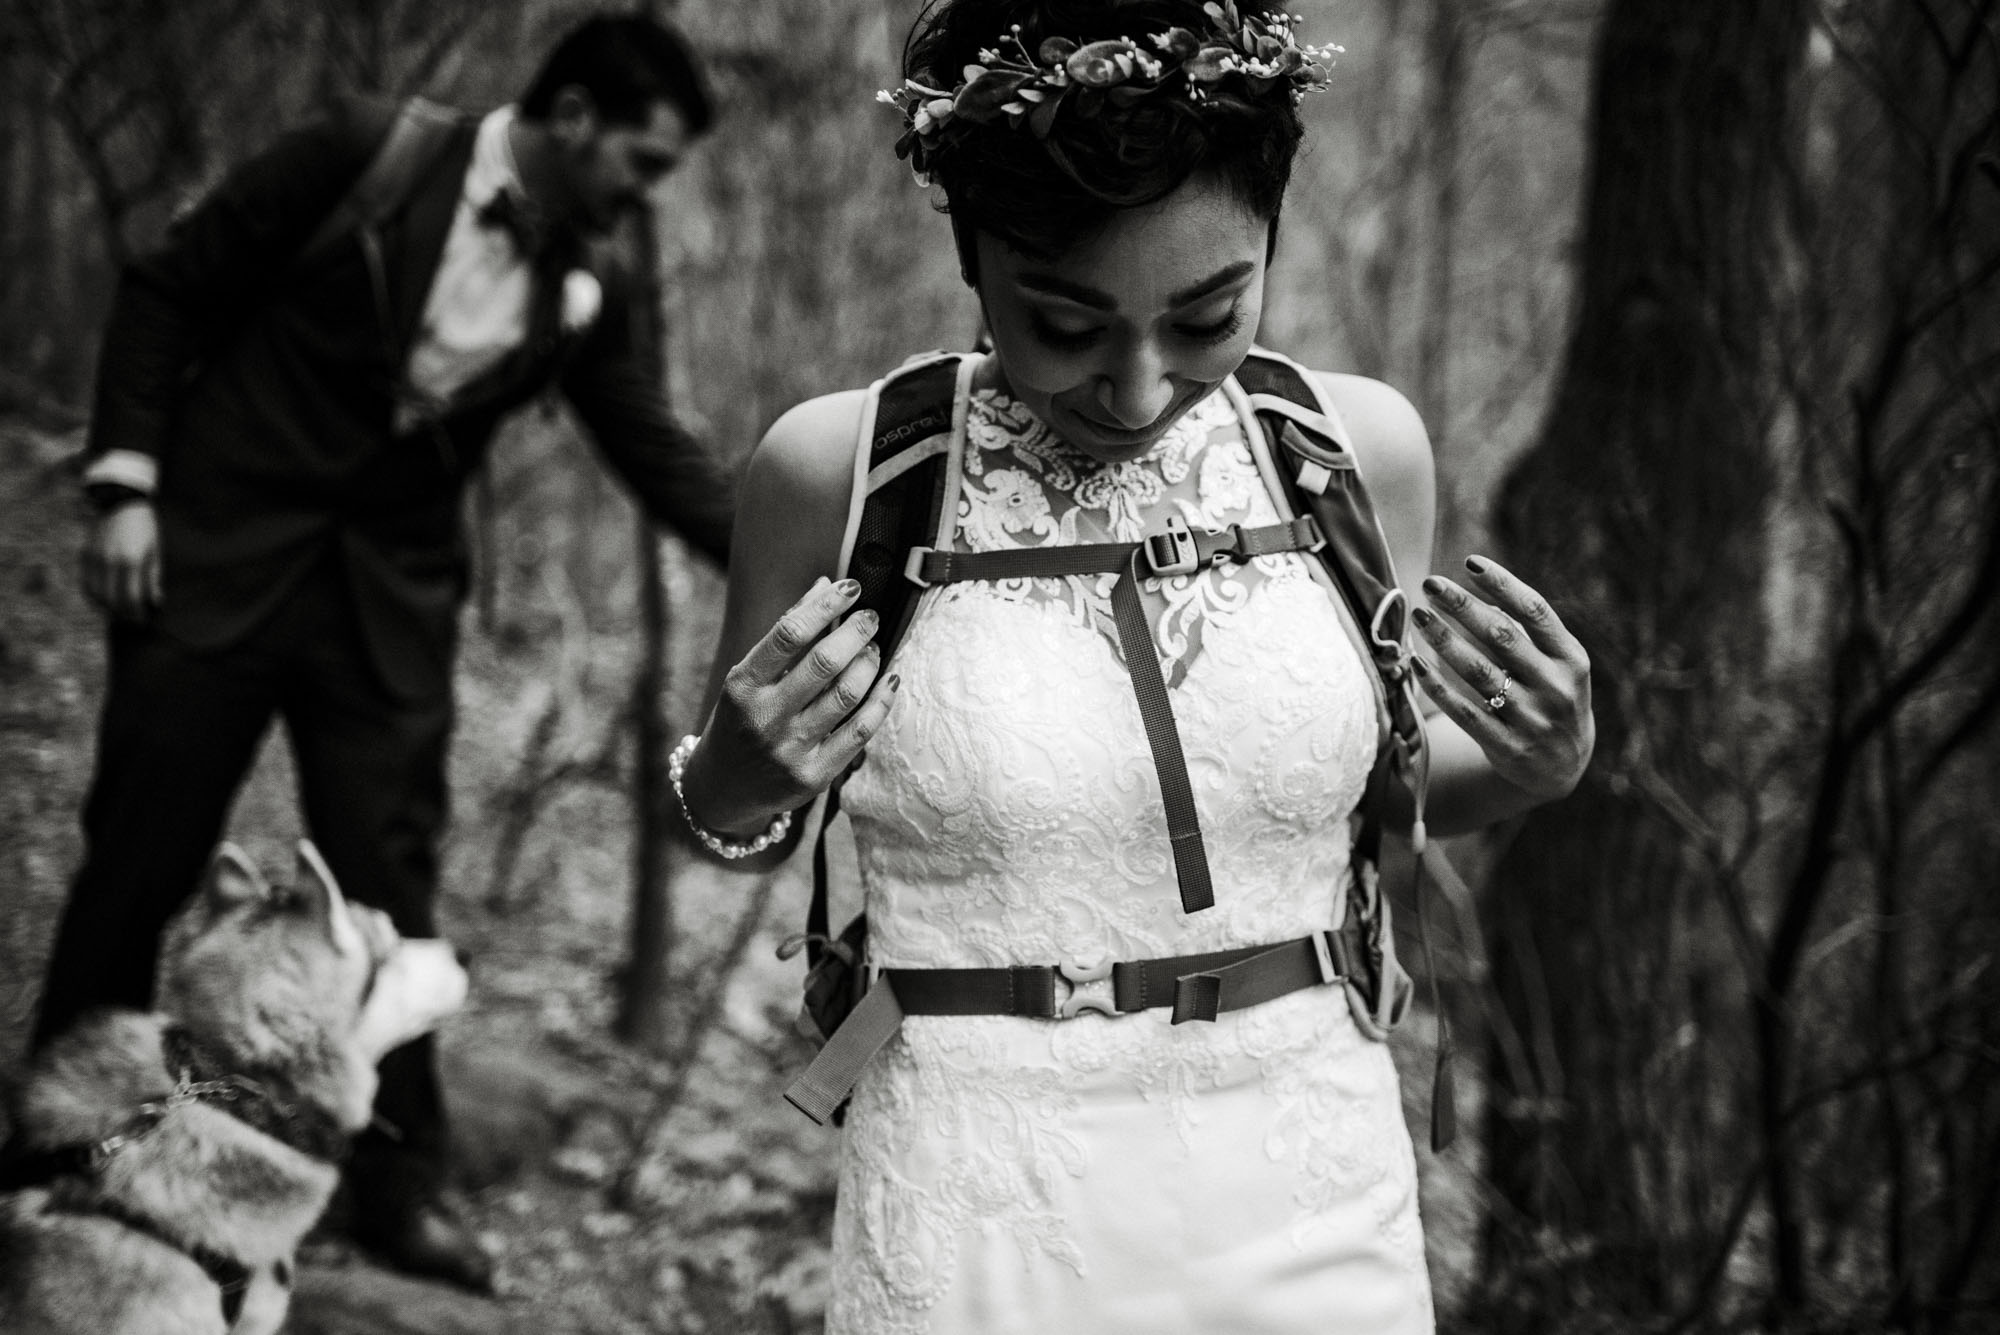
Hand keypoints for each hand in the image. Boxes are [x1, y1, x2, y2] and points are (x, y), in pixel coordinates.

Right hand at [82, 500, 161, 621]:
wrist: (120, 502)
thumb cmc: (145, 527)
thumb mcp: (155, 550)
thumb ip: (153, 578)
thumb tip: (155, 602)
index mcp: (130, 561)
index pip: (130, 598)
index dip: (136, 613)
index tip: (142, 620)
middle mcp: (109, 562)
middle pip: (111, 600)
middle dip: (122, 614)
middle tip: (132, 620)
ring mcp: (94, 559)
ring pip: (95, 595)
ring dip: (107, 608)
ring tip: (119, 613)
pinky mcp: (85, 555)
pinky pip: (86, 583)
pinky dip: (93, 596)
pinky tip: (103, 601)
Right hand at [681, 577, 898, 834]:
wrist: (723, 789)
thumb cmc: (741, 720)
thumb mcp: (747, 677)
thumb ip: (784, 634)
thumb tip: (823, 587)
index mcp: (742, 686)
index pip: (788, 634)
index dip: (825, 605)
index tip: (850, 588)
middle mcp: (764, 718)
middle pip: (823, 662)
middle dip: (856, 631)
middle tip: (870, 617)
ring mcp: (790, 750)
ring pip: (847, 695)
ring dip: (869, 663)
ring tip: (873, 648)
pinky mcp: (814, 775)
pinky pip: (860, 731)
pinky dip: (881, 701)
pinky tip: (888, 681)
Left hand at [1410, 555, 1593, 801]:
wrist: (1562, 766)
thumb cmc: (1550, 695)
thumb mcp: (1556, 664)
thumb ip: (1525, 632)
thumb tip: (1474, 594)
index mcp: (1571, 658)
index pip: (1535, 611)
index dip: (1502, 584)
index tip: (1470, 563)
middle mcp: (1556, 687)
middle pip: (1502, 637)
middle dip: (1463, 606)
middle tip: (1430, 584)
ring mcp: (1533, 719)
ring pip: (1479, 672)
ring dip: (1444, 640)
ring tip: (1418, 615)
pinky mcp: (1508, 747)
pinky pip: (1465, 712)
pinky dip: (1438, 687)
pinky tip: (1416, 663)